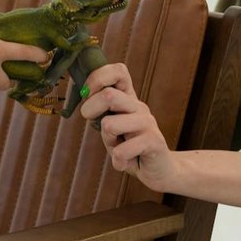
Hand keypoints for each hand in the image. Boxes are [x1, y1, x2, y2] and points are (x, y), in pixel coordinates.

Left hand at [78, 63, 177, 192]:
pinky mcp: (154, 141)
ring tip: (118, 148)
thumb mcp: (110, 127)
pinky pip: (122, 151)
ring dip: (107, 141)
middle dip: (91, 110)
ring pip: (110, 124)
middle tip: (91, 122)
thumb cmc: (129, 147)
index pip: (118, 71)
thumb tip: (83, 94)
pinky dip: (118, 161)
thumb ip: (100, 112)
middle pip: (109, 95)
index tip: (86, 94)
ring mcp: (148, 123)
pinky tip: (125, 162)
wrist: (158, 170)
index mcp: (128, 98)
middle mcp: (139, 106)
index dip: (97, 77)